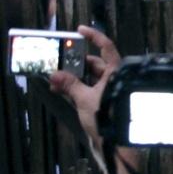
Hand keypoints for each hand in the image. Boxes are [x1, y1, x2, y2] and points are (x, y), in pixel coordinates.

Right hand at [49, 26, 121, 148]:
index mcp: (116, 71)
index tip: (80, 30)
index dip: (94, 36)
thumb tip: (55, 74)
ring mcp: (110, 88)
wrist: (115, 143)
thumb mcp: (85, 99)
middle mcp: (115, 77)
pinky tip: (60, 89)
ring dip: (73, 77)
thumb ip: (70, 85)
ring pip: (89, 77)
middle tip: (58, 63)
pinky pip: (88, 88)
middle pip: (94, 63)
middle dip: (75, 63)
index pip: (106, 47)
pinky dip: (76, 87)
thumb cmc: (107, 118)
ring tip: (55, 80)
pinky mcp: (103, 100)